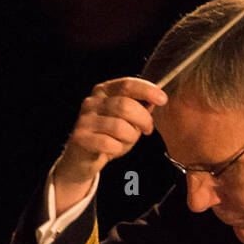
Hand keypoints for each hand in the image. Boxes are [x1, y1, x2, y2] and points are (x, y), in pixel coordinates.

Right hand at [52, 76, 166, 208]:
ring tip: (127, 141)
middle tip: (147, 130)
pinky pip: (109, 143)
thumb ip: (139, 110)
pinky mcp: (80, 137)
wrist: (82, 158)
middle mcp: (92, 102)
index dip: (147, 90)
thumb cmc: (107, 137)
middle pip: (126, 106)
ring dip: (130, 137)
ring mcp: (84, 119)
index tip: (162, 99)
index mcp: (104, 91)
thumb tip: (153, 102)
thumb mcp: (126, 121)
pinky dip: (118, 149)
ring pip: (119, 127)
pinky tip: (114, 150)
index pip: (127, 84)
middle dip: (143, 120)